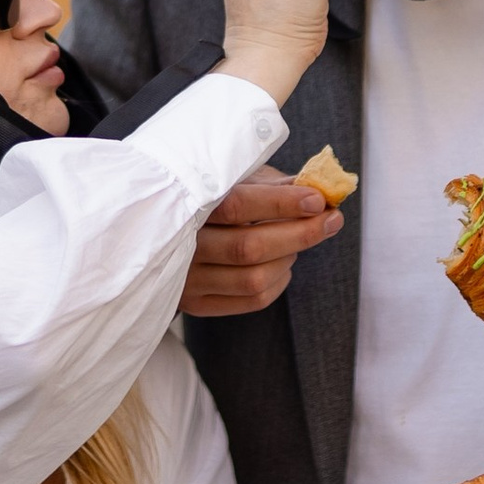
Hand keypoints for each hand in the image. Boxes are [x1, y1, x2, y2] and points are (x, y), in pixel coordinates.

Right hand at [181, 177, 345, 317]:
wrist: (152, 232)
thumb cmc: (207, 198)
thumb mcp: (232, 180)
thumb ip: (270, 185)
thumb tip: (318, 187)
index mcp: (187, 205)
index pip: (238, 206)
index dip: (282, 203)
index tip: (318, 199)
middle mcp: (182, 245)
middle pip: (250, 247)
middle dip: (300, 233)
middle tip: (332, 220)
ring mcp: (187, 278)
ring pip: (253, 278)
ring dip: (289, 258)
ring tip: (300, 240)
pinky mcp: (195, 302)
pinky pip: (251, 300)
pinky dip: (279, 282)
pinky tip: (283, 265)